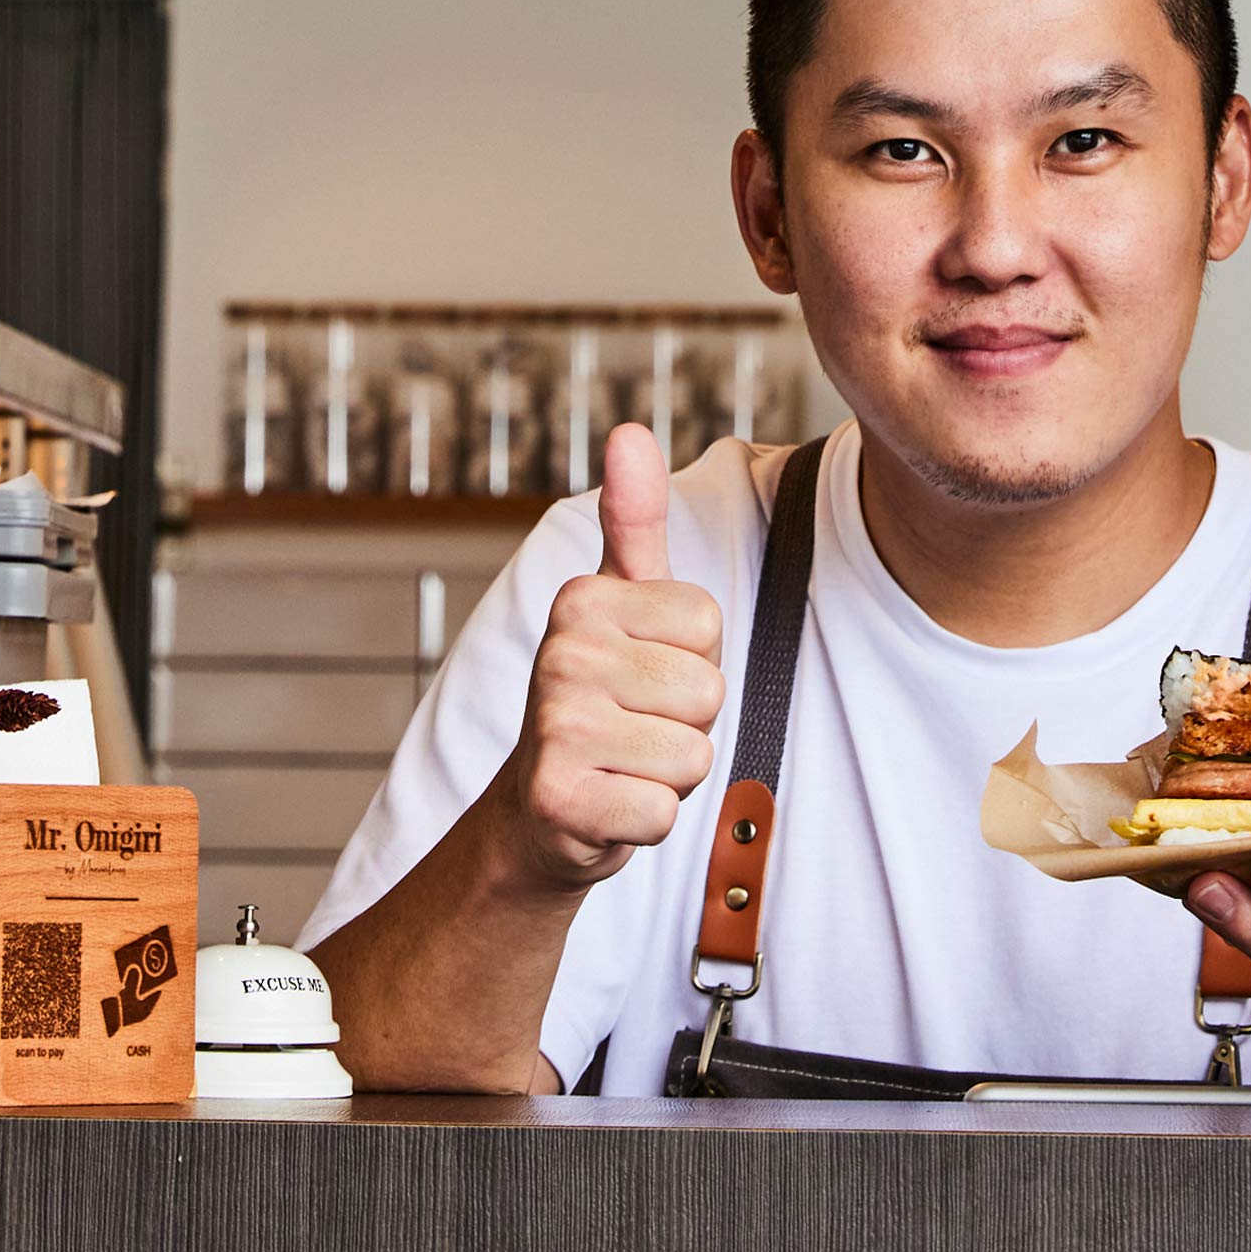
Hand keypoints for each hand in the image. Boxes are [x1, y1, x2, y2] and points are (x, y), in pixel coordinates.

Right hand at [492, 423, 725, 895]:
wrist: (542, 808)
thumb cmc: (602, 693)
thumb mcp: (621, 599)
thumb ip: (635, 516)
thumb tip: (630, 430)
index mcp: (581, 597)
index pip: (708, 623)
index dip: (692, 656)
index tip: (643, 668)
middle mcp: (560, 653)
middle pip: (707, 690)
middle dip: (686, 720)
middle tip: (633, 725)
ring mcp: (556, 728)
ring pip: (693, 754)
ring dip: (669, 772)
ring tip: (623, 762)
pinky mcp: (560, 801)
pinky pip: (664, 812)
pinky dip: (647, 820)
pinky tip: (608, 805)